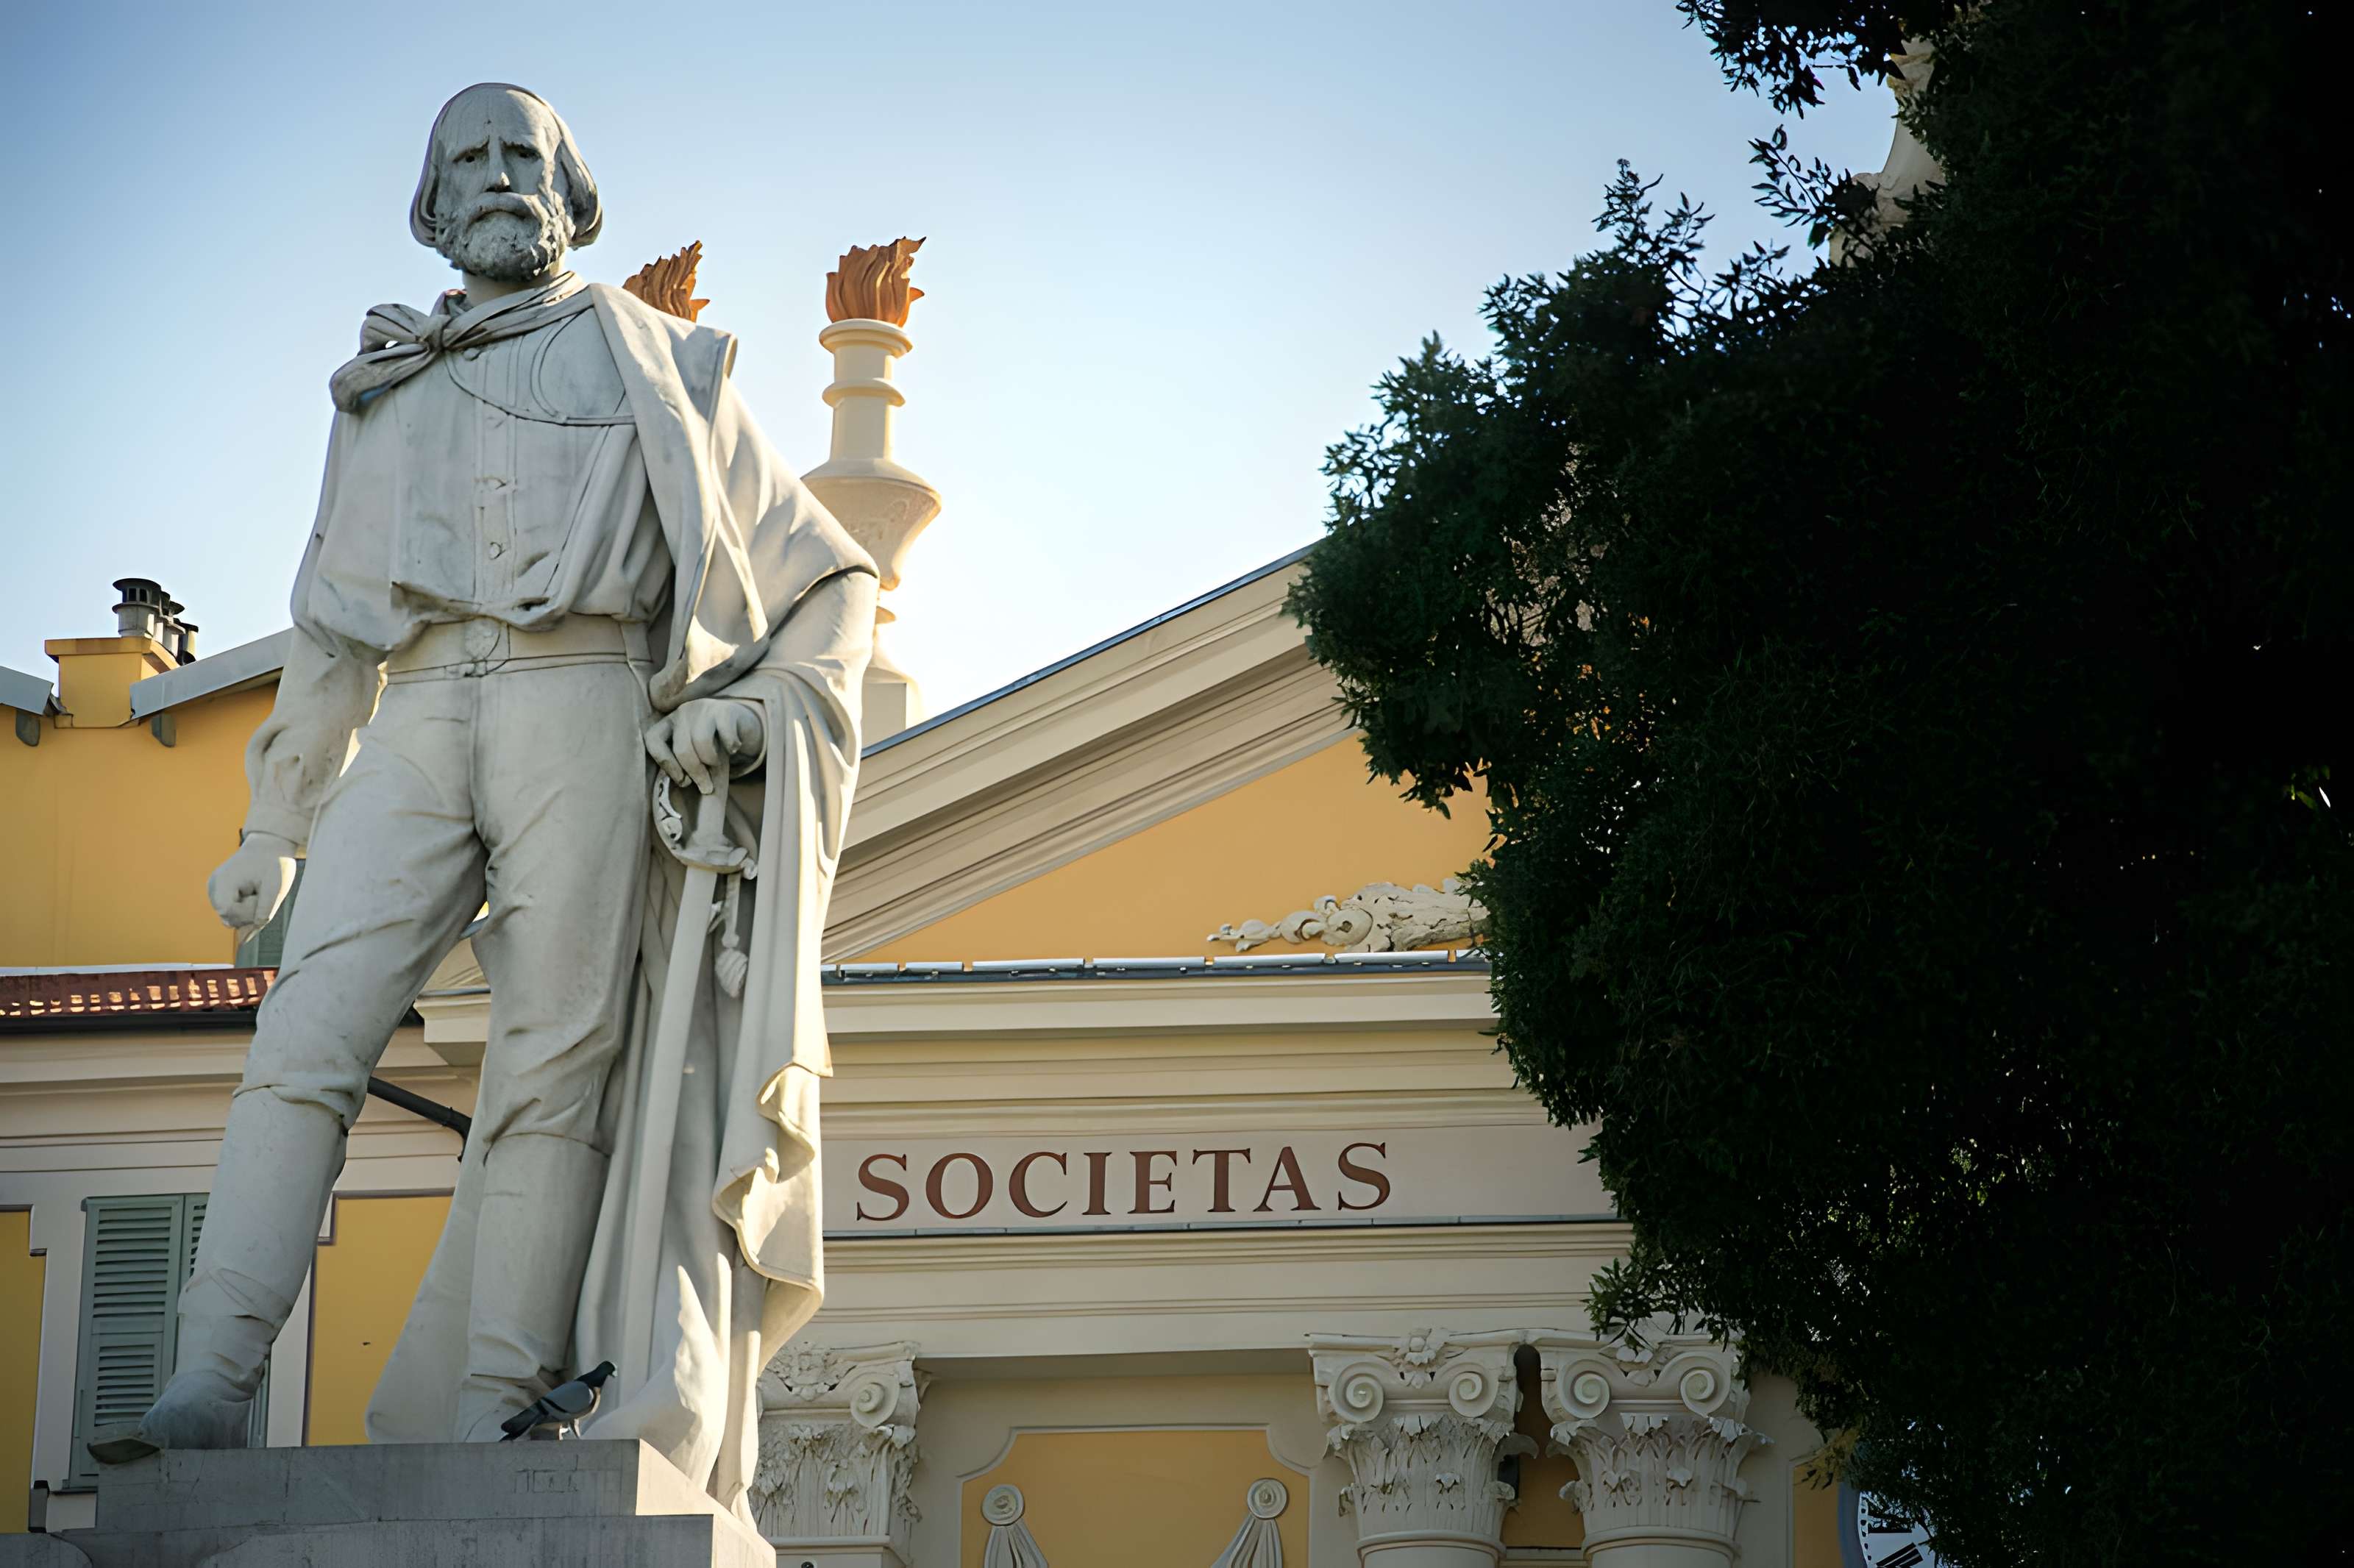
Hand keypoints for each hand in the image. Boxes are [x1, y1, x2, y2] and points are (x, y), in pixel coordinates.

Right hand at [209, 833, 298, 936]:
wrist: (271, 844)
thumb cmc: (274, 863)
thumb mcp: (275, 889)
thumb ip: (262, 914)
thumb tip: (243, 941)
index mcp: (222, 882)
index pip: (229, 913)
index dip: (248, 912)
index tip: (262, 897)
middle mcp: (213, 887)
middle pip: (229, 918)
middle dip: (250, 912)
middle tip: (263, 892)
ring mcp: (214, 889)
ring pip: (231, 917)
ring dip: (249, 910)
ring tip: (258, 890)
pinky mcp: (220, 892)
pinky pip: (234, 911)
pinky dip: (246, 906)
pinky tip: (253, 892)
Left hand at [645, 699, 762, 793]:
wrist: (742, 724)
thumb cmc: (714, 745)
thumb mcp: (695, 755)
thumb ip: (684, 769)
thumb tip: (680, 793)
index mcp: (668, 723)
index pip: (653, 739)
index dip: (665, 762)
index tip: (682, 780)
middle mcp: (683, 712)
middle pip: (681, 748)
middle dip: (695, 772)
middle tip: (705, 786)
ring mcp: (704, 708)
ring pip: (701, 742)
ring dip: (711, 761)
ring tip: (717, 764)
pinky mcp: (725, 710)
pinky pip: (726, 736)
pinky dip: (731, 748)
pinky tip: (733, 749)